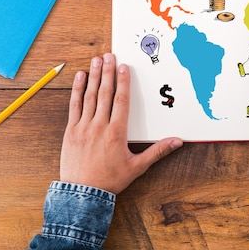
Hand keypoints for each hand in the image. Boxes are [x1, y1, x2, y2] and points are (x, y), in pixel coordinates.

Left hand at [60, 54, 182, 193]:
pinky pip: (74, 106)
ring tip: (96, 61)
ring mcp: (83, 127)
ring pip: (89, 96)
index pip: (121, 101)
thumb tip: (177, 142)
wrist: (83, 194)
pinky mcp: (71, 131)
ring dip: (93, 76)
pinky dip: (77, 91)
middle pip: (105, 94)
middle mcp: (99, 126)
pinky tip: (80, 77)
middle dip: (107, 73)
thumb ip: (157, 151)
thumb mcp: (138, 166)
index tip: (123, 67)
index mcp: (117, 133)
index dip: (123, 82)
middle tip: (109, 56)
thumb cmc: (111, 180)